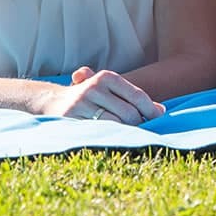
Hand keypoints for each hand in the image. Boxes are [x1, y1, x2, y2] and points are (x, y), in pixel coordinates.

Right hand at [43, 67, 165, 124]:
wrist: (54, 102)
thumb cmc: (92, 98)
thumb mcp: (111, 91)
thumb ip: (134, 98)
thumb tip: (162, 111)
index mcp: (106, 78)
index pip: (137, 96)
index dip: (151, 110)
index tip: (159, 118)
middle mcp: (94, 87)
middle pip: (129, 113)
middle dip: (138, 124)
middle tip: (141, 129)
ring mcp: (81, 103)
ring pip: (116, 124)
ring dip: (125, 132)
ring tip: (127, 134)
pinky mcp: (71, 118)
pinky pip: (98, 132)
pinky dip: (109, 136)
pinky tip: (112, 137)